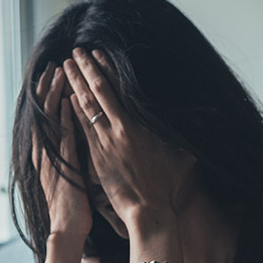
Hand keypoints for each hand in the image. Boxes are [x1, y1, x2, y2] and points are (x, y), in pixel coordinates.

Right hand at [32, 62, 92, 241]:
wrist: (67, 229)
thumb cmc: (71, 207)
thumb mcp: (68, 176)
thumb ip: (69, 157)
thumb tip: (76, 143)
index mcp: (45, 154)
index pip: (43, 117)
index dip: (46, 95)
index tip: (52, 75)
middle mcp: (44, 153)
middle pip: (43, 112)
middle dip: (48, 87)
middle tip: (53, 65)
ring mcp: (52, 158)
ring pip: (51, 119)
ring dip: (55, 94)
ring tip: (59, 72)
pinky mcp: (63, 165)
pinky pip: (64, 136)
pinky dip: (66, 117)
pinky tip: (69, 101)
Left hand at [63, 48, 194, 232]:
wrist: (149, 210)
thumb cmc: (165, 187)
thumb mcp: (180, 157)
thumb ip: (179, 139)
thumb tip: (197, 128)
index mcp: (141, 124)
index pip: (121, 88)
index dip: (108, 68)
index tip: (98, 53)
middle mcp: (122, 128)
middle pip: (101, 90)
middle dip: (87, 69)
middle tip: (75, 51)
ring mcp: (107, 141)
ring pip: (87, 105)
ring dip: (76, 84)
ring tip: (66, 66)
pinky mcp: (96, 156)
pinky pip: (82, 127)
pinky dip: (73, 110)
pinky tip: (66, 97)